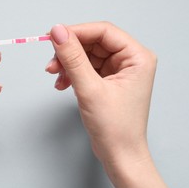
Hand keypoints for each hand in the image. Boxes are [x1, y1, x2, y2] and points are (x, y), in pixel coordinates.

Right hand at [47, 23, 188, 187]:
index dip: (77, 31)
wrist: (119, 155)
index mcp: (137, 57)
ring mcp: (120, 71)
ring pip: (88, 55)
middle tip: (51, 62)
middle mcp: (131, 60)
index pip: (103, 31)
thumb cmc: (114, 127)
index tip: (53, 36)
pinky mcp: (109, 81)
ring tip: (55, 76)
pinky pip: (87, 68)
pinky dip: (72, 74)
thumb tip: (57, 31)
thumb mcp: (90, 89)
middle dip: (70, 52)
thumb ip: (72, 58)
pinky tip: (62, 84)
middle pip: (94, 42)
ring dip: (68, 64)